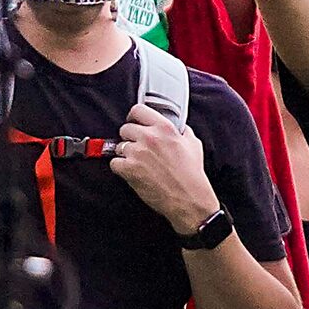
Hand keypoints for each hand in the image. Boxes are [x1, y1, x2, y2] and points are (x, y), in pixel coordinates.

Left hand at [109, 106, 217, 231]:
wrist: (188, 197)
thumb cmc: (192, 173)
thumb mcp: (193, 144)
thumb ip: (182, 131)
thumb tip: (177, 126)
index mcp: (165, 128)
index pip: (138, 110)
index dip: (134, 117)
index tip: (135, 122)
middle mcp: (149, 137)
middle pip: (125, 128)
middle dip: (130, 138)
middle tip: (138, 147)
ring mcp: (137, 153)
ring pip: (119, 146)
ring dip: (126, 154)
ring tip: (139, 163)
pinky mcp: (129, 169)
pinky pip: (114, 162)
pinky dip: (121, 168)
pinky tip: (133, 172)